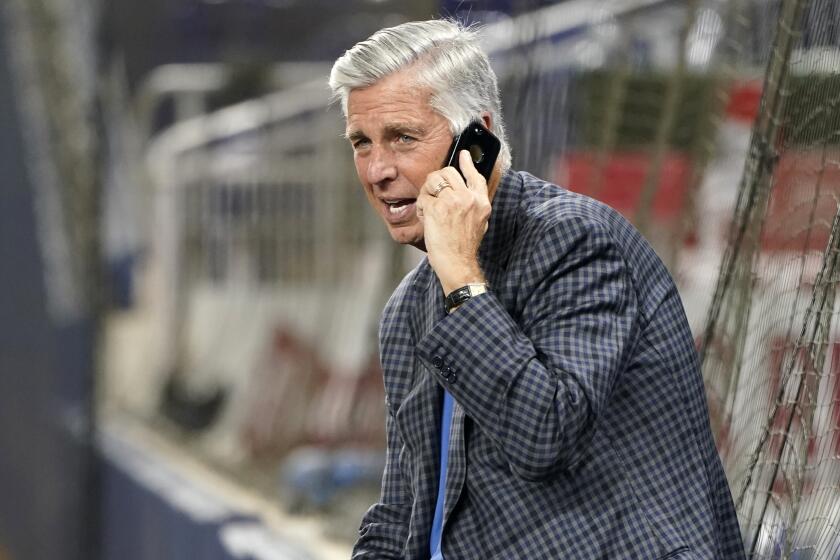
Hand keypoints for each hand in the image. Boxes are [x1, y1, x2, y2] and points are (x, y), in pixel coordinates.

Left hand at [416, 150, 490, 293]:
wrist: (458, 263)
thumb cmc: (464, 247)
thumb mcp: (479, 222)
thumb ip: (473, 204)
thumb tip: (463, 191)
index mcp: (481, 202)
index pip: (475, 175)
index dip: (468, 163)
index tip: (463, 154)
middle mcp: (468, 198)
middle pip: (448, 172)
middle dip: (437, 180)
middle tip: (433, 194)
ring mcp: (452, 202)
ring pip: (433, 179)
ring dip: (427, 192)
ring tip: (429, 207)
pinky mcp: (436, 208)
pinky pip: (423, 197)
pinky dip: (421, 206)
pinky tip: (426, 218)